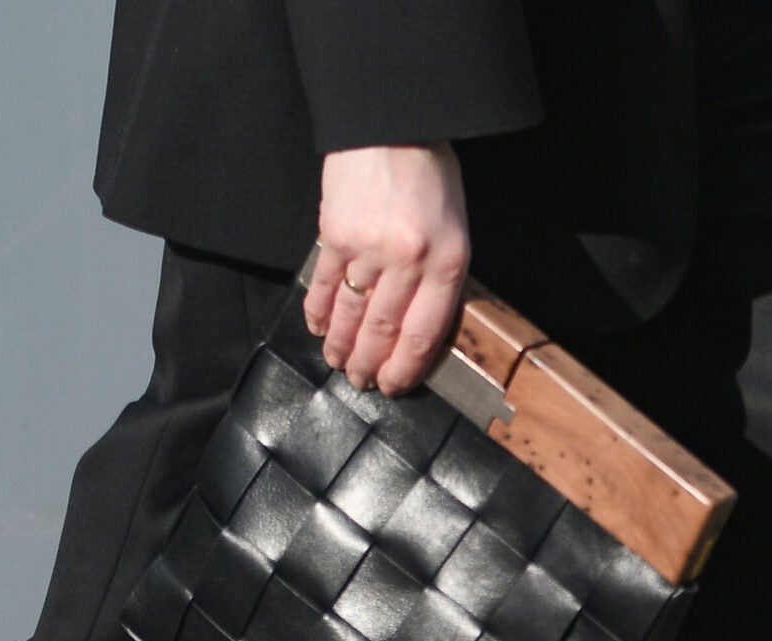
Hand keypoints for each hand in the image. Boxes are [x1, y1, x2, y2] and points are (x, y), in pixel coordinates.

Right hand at [303, 143, 470, 395]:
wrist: (393, 124)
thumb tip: (414, 325)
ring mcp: (368, 248)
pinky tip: (317, 327)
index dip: (406, 369)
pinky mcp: (334, 233)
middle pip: (383, 331)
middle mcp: (408, 261)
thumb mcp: (455, 228)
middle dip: (369, 364)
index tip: (394, 386)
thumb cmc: (430, 174)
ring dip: (340, 345)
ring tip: (337, 363)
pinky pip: (323, 284)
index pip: (424, 335)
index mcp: (446, 262)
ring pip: (350, 314)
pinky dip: (318, 311)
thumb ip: (439, 276)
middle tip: (360, 382)